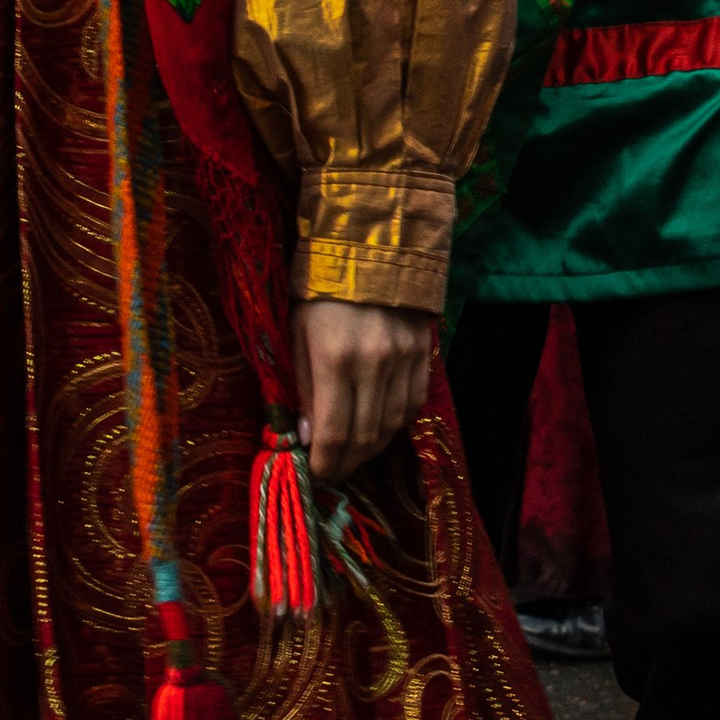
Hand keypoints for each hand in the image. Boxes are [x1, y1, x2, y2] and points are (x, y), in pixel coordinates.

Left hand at [292, 294, 437, 484]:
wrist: (371, 244)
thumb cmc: (319, 289)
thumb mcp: (296, 333)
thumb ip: (302, 387)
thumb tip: (307, 437)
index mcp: (335, 359)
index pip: (333, 433)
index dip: (325, 463)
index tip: (316, 474)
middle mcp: (375, 364)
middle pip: (365, 436)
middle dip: (347, 462)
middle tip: (333, 470)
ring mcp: (404, 359)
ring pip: (392, 425)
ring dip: (371, 448)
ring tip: (353, 454)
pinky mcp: (423, 353)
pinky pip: (413, 403)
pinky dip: (395, 424)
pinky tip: (379, 427)